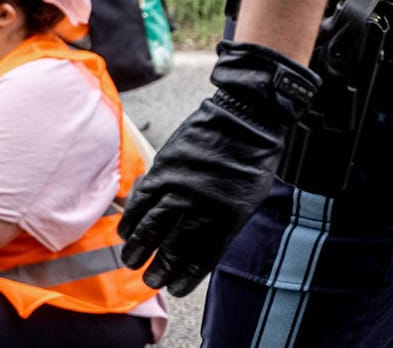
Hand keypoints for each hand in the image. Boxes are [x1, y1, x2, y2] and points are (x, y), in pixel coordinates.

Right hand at [118, 41, 318, 294]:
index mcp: (229, 215)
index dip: (186, 275)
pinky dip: (131, 218)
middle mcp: (201, 204)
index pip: (202, 256)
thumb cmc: (254, 160)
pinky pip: (141, 199)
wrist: (247, 116)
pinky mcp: (164, 168)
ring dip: (138, 247)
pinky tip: (126, 232)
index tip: (175, 288)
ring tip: (131, 260)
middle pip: (172, 245)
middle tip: (149, 280)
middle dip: (158, 267)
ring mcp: (180, 185)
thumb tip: (197, 252)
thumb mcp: (250, 198)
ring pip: (151, 225)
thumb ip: (224, 225)